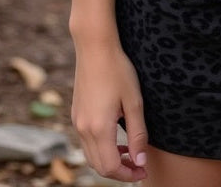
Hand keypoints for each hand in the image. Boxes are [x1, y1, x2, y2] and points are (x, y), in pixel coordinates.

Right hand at [71, 38, 147, 181]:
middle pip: (99, 166)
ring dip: (109, 161)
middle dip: (119, 172)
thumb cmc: (118, 70)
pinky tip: (116, 139)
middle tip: (139, 166)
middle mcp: (83, 129)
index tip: (143, 171)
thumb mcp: (134, 102)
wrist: (95, 47)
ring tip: (130, 153)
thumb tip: (140, 162)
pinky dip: (101, 148)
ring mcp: (77, 122)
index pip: (110, 168)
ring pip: (91, 155)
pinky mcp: (76, 115)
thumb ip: (138, 135)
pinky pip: (87, 142)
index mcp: (98, 128)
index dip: (128, 175)